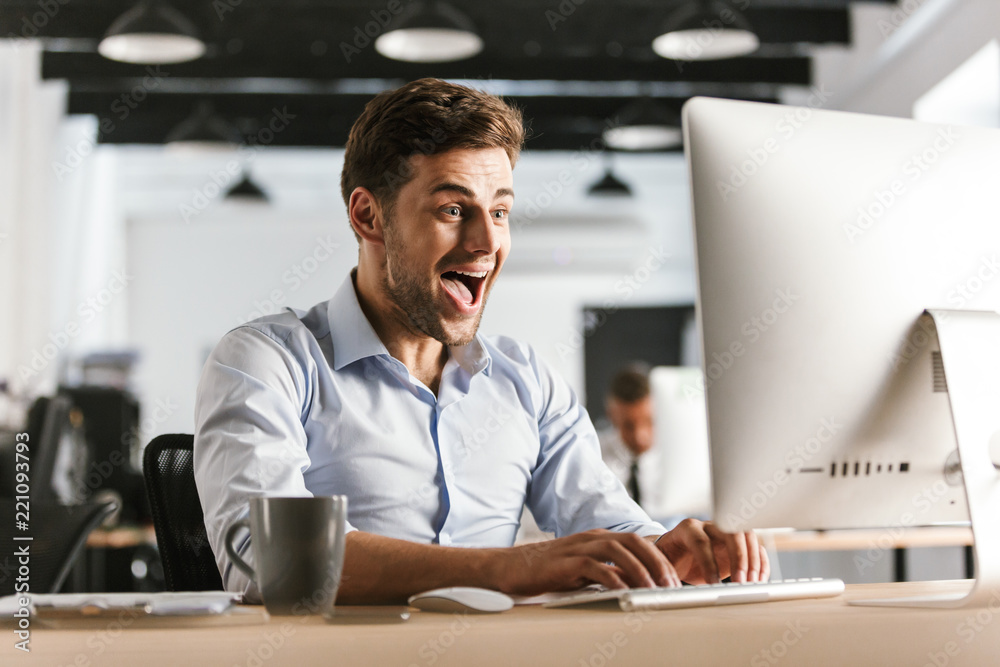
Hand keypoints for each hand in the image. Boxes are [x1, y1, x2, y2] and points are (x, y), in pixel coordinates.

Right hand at [493, 529, 682, 595]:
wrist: (514, 567)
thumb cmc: (551, 570)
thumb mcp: (587, 570)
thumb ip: (610, 572)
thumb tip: (637, 584)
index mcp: (600, 538)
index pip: (638, 541)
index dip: (659, 559)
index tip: (673, 579)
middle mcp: (592, 538)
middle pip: (633, 542)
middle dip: (656, 562)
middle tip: (670, 584)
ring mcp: (579, 548)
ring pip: (617, 551)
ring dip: (639, 570)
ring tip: (652, 589)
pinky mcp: (566, 562)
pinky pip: (594, 567)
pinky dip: (611, 578)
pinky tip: (623, 591)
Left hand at [651, 519, 768, 584]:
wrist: (676, 552)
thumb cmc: (669, 558)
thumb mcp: (662, 563)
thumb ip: (666, 572)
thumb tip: (668, 588)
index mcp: (687, 529)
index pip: (701, 541)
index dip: (708, 562)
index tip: (713, 584)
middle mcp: (709, 526)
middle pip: (731, 532)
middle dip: (738, 558)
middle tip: (741, 582)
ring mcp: (726, 532)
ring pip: (747, 536)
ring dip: (753, 560)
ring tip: (752, 583)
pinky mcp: (739, 544)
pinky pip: (756, 547)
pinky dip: (761, 563)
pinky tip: (759, 580)